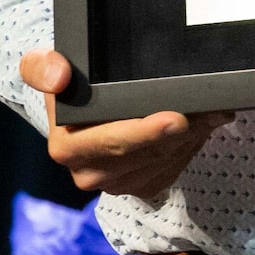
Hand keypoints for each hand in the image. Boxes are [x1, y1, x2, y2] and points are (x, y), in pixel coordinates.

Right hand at [20, 50, 231, 200]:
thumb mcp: (46, 68)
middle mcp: (87, 173)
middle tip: (211, 107)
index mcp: (66, 148)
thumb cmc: (68, 84)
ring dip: (193, 136)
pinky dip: (190, 147)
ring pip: (166, 161)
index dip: (146, 132)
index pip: (113, 143)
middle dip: (184, 130)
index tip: (176, 119)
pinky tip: (199, 127)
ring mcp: (115, 184)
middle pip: (148, 153)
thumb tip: (58, 76)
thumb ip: (43, 67)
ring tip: (211, 110)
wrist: (77, 107)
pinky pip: (173, 169)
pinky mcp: (138, 187)